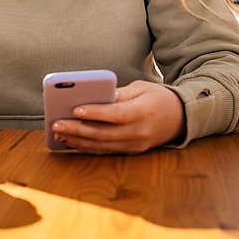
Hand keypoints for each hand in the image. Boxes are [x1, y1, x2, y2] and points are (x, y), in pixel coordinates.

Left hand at [50, 80, 184, 153]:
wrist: (182, 118)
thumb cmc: (159, 97)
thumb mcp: (142, 88)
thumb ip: (119, 94)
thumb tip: (95, 97)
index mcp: (144, 112)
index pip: (116, 114)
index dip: (95, 113)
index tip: (75, 109)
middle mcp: (139, 132)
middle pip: (104, 133)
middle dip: (78, 129)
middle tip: (56, 123)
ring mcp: (135, 144)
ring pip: (102, 145)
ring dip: (78, 140)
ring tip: (59, 133)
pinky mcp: (132, 151)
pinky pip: (106, 151)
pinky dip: (87, 147)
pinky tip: (72, 141)